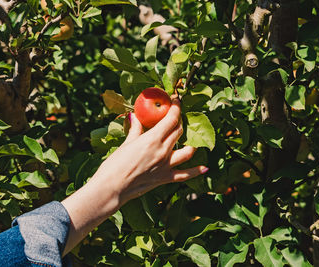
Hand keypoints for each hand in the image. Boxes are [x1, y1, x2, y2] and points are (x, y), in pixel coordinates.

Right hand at [93, 98, 208, 204]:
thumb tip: (134, 117)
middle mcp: (163, 151)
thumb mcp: (126, 143)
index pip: (171, 119)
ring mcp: (166, 165)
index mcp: (152, 139)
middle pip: (179, 131)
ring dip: (190, 143)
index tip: (176, 100)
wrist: (113, 187)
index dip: (176, 107)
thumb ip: (135, 129)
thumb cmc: (115, 164)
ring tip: (189, 139)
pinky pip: (185, 174)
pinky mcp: (166, 178)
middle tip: (175, 118)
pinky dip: (196, 171)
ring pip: (187, 151)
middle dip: (178, 122)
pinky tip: (205, 167)